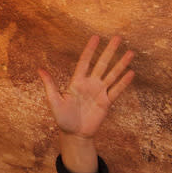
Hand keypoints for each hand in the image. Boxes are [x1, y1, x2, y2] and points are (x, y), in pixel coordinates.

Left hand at [39, 35, 133, 172]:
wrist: (74, 134)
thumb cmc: (62, 118)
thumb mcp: (54, 101)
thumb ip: (50, 85)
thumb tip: (40, 69)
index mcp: (77, 81)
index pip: (85, 61)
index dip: (90, 50)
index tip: (96, 37)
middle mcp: (90, 84)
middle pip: (102, 64)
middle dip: (110, 51)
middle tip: (118, 38)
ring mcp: (100, 92)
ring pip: (112, 75)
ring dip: (121, 64)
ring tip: (130, 52)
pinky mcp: (106, 103)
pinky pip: (116, 90)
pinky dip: (124, 82)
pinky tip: (131, 73)